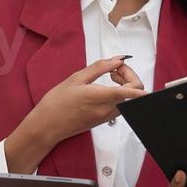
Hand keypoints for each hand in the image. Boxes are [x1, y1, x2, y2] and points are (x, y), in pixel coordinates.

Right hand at [6, 56, 144, 171]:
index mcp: (101, 97)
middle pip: (134, 93)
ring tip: (110, 76)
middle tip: (115, 68)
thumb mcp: (76, 79)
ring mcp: (107, 116)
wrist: (47, 125)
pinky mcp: (104, 120)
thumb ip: (100, 68)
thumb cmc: (57, 103)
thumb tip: (117, 60)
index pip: (131, 92)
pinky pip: (121, 105)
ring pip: (129, 99)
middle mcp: (108, 109)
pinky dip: (120, 93)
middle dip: (130, 76)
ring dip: (126, 85)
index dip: (138, 81)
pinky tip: (107, 86)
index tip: (136, 73)